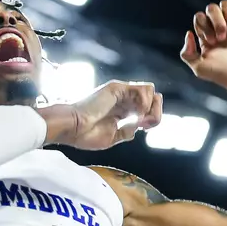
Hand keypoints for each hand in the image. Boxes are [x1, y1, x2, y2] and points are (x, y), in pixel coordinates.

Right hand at [44, 80, 162, 150]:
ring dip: (151, 107)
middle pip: (153, 98)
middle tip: (145, 125)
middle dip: (155, 112)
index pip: (147, 108)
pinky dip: (145, 102)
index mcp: (122, 110)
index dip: (152, 118)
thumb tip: (138, 127)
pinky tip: (136, 113)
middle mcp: (123, 99)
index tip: (144, 129)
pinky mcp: (117, 88)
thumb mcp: (112, 137)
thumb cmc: (85, 134)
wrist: (71, 128)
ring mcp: (121, 92)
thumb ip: (127, 132)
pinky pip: (143, 89)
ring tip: (140, 118)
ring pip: (150, 91)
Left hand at [182, 1, 226, 93]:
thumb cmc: (224, 76)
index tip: (211, 41)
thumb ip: (187, 53)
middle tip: (222, 39)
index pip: (199, 17)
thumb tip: (189, 33)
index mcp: (207, 36)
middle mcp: (220, 29)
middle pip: (211, 8)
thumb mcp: (199, 68)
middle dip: (215, 21)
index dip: (203, 25)